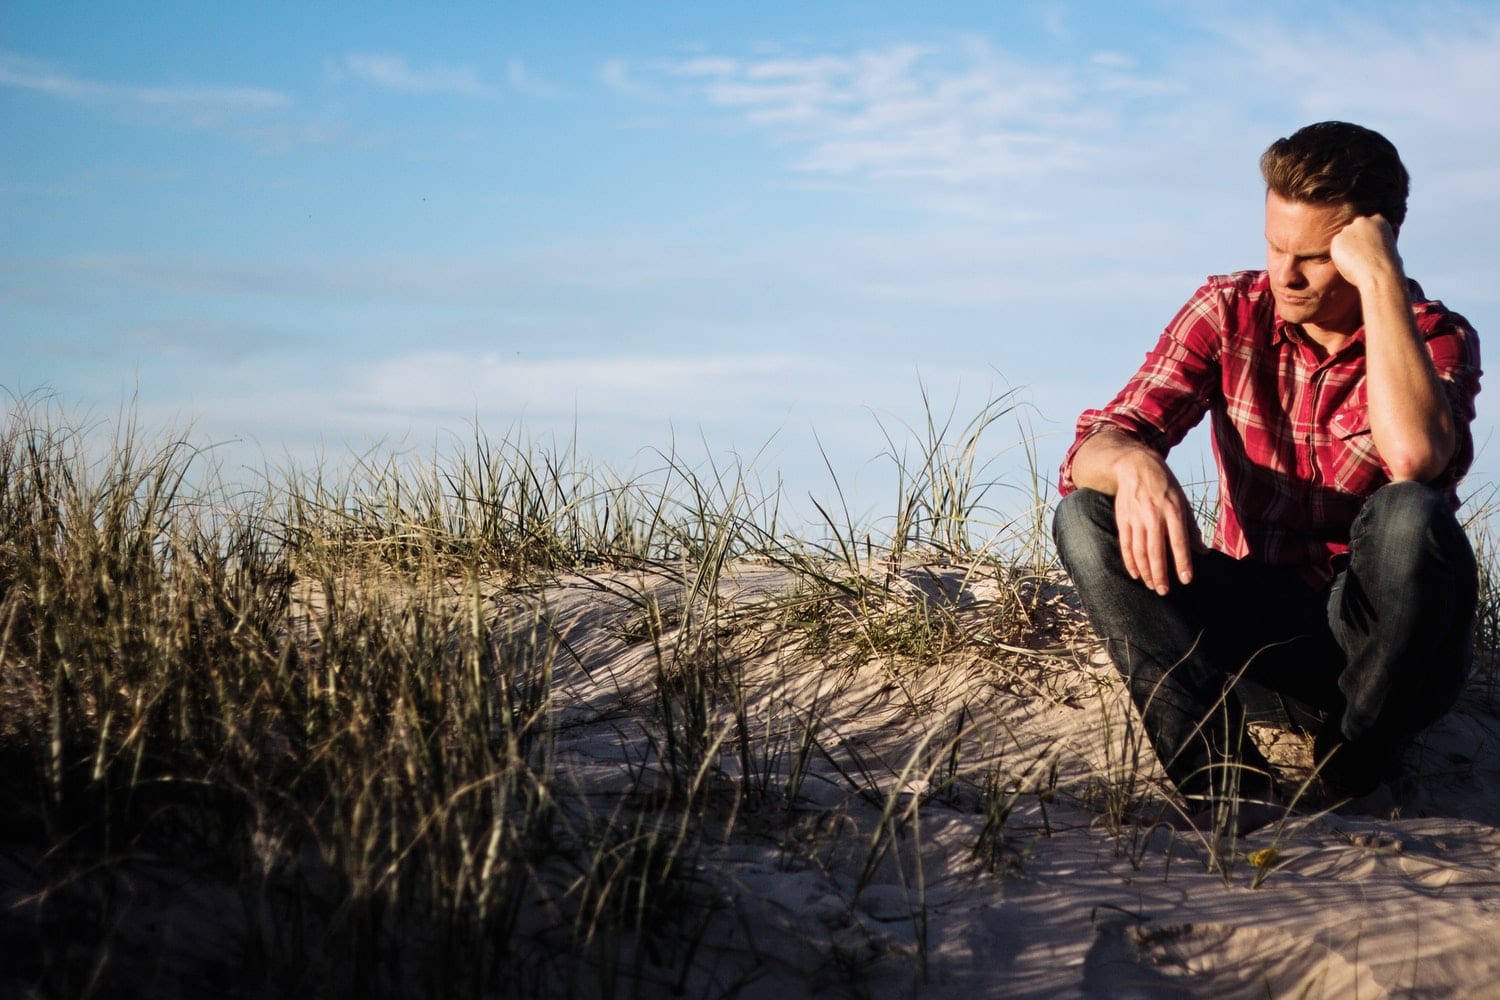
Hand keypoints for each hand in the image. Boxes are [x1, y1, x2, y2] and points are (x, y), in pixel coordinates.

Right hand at [1111, 450, 1201, 595]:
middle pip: (1156, 550)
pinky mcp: (1123, 519)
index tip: (1186, 580)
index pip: (1179, 541)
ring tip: (1151, 586)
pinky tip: (1135, 574)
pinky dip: (1130, 561)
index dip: (1182, 562)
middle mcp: (1154, 515)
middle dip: (1160, 574)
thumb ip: (1191, 528)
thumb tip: (1202, 552)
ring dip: (1145, 571)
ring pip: (1139, 551)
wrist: (1136, 466)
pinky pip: (1125, 545)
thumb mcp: (1183, 502)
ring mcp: (1136, 518)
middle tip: (1164, 591)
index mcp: (1173, 510)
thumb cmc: (1165, 486)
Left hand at [1330, 214, 1401, 290]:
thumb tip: (1394, 226)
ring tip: (1359, 262)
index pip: (1368, 226)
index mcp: (1378, 220)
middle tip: (1363, 258)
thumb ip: (1391, 234)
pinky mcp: (1337, 240)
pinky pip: (1336, 249)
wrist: (1379, 273)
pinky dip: (1340, 257)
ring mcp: (1349, 229)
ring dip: (1347, 249)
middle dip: (1356, 241)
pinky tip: (1351, 263)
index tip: (1371, 250)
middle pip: (1354, 230)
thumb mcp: (1394, 245)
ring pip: (1344, 239)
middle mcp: (1362, 221)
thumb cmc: (1390, 264)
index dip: (1368, 239)